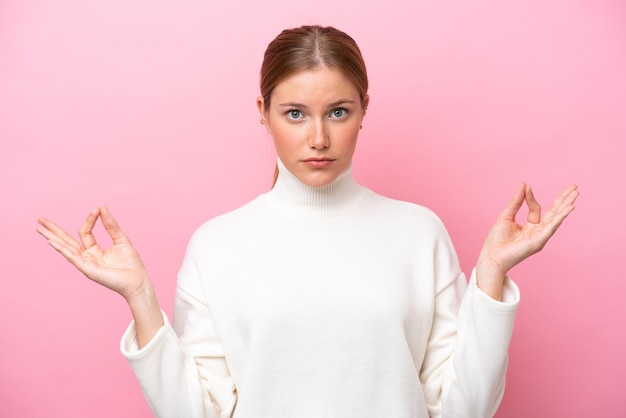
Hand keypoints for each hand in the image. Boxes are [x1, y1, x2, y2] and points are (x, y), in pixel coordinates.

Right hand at [37, 206, 148, 301]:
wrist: (138, 281)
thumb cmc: (131, 264)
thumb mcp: (121, 240)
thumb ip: (111, 225)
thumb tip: (102, 207)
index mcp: (94, 250)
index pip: (85, 232)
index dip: (90, 220)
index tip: (97, 209)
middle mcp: (87, 257)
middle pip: (66, 241)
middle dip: (54, 230)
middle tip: (40, 219)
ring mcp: (86, 264)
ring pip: (66, 248)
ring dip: (52, 238)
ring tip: (39, 229)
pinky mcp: (88, 270)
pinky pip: (73, 257)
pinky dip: (63, 249)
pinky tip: (52, 241)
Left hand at [476, 183, 578, 298]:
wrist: (491, 256)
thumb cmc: (497, 240)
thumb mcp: (506, 216)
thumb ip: (516, 202)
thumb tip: (524, 184)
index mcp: (530, 226)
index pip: (536, 208)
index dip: (531, 197)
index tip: (526, 186)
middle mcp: (538, 231)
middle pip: (554, 212)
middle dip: (564, 199)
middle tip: (574, 187)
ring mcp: (540, 237)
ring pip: (556, 218)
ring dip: (566, 205)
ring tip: (575, 193)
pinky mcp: (539, 241)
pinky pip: (551, 226)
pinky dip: (561, 216)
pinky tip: (569, 207)